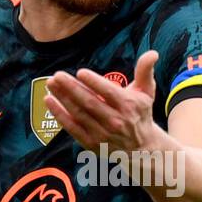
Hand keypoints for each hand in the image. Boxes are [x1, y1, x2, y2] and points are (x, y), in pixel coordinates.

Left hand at [43, 49, 160, 154]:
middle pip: (89, 103)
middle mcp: (115, 121)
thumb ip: (145, 70)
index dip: (93, 82)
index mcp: (128, 105)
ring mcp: (102, 134)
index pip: (108, 92)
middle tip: (57, 75)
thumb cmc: (140, 113)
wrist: (142, 148)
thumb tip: (152, 53)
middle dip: (71, 88)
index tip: (80, 72)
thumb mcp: (146, 92)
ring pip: (79, 114)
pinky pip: (72, 128)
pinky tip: (49, 102)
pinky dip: (59, 115)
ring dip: (62, 99)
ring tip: (51, 84)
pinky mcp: (91, 143)